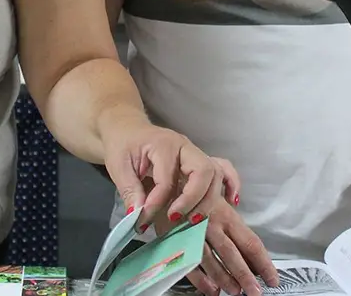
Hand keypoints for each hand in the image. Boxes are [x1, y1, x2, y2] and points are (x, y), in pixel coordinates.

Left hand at [100, 111, 222, 229]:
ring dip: (207, 201)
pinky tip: (231, 202)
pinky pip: (224, 170)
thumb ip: (130, 191)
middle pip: (204, 172)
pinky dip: (232, 185)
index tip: (143, 221)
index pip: (168, 178)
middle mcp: (185, 147)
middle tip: (175, 218)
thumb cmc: (122, 145)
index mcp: (163, 145)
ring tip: (191, 220)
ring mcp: (196, 153)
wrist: (127, 129)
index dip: (157, 203)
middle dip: (193, 200)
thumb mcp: (118, 167)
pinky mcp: (200, 161)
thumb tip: (138, 216)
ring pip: (215, 176)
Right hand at [152, 161, 277, 295]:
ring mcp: (194, 232)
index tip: (272, 277)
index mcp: (225, 211)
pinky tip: (210, 288)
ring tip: (235, 292)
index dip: (262, 261)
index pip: (250, 241)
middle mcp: (212, 224)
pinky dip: (199, 278)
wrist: (156, 173)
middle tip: (255, 292)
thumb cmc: (187, 171)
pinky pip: (189, 261)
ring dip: (224, 279)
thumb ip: (231, 179)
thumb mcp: (215, 166)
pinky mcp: (176, 237)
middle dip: (246, 277)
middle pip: (233, 255)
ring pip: (212, 261)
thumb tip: (237, 200)